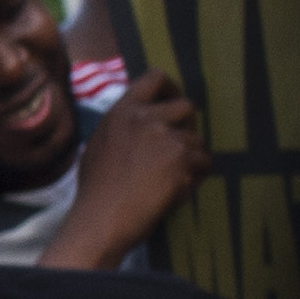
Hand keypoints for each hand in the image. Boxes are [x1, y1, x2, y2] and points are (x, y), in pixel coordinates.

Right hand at [66, 73, 211, 257]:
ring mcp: (166, 138)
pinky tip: (173, 191)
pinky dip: (193, 178)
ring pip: (197, 141)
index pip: (154, 79)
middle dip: (187, 126)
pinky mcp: (182, 160)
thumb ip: (124, 126)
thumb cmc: (96, 189)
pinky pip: (203, 164)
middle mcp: (145, 118)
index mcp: (122, 112)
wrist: (102, 219)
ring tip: (169, 180)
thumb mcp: (100, 145)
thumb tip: (144, 120)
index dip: (169, 88)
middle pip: (186, 107)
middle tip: (179, 147)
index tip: (172, 101)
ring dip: (189, 160)